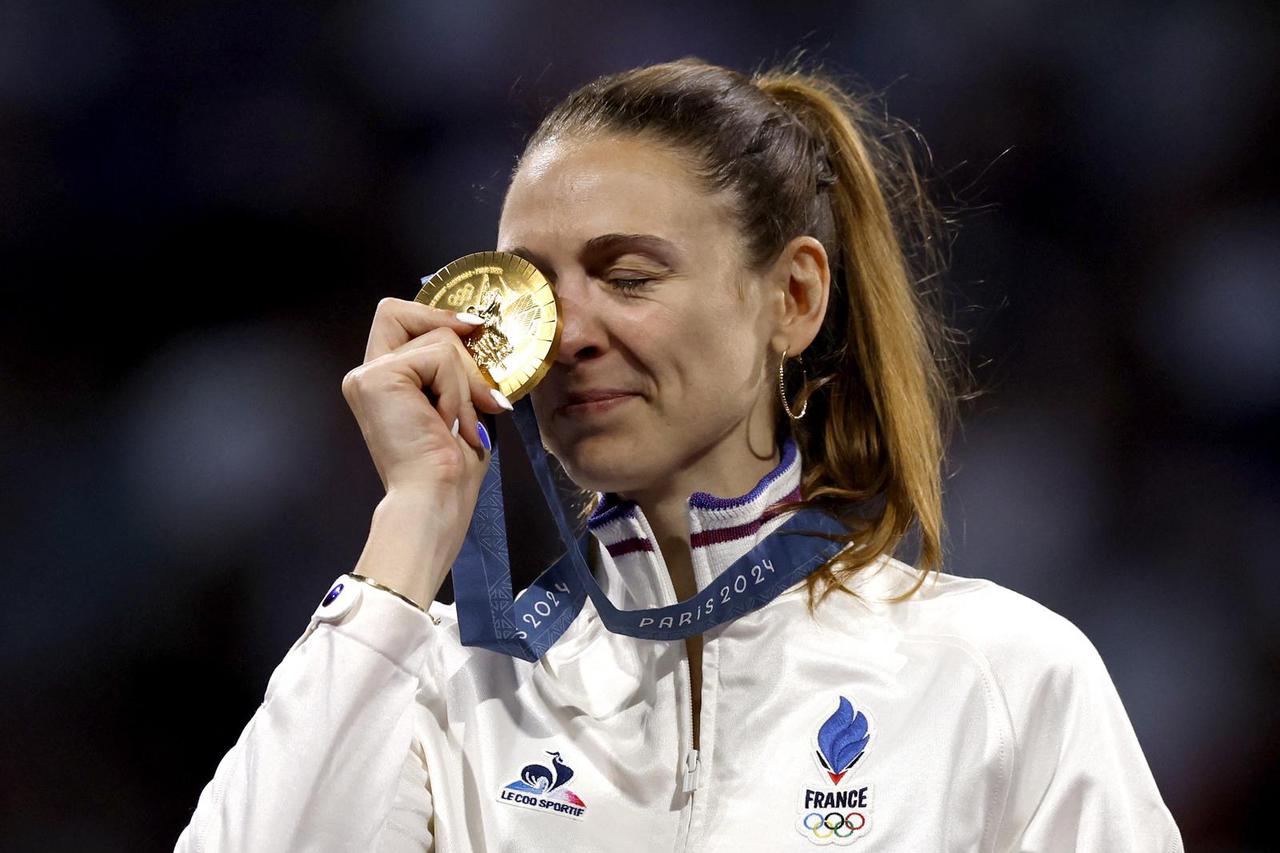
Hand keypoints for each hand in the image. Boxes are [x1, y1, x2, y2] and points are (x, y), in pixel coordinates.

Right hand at [341, 298, 512, 591]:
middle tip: (481, 393)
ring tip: (462, 423)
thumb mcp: (459, 404)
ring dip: (466, 383)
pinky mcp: (378, 378)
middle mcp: (366, 373)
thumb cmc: (450, 469)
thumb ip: (456, 367)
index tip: (474, 333)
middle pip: (406, 313)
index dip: (436, 316)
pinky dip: (457, 390)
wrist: (435, 500)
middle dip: (456, 346)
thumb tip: (474, 329)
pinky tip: (448, 422)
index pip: (401, 318)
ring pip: (439, 340)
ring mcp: (368, 374)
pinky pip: (440, 357)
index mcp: (382, 381)